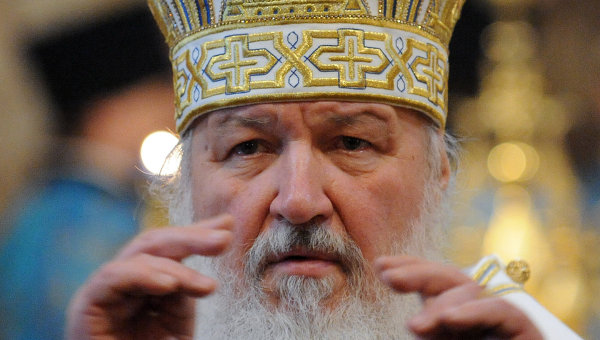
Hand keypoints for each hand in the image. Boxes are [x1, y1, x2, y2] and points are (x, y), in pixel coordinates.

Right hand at [66, 215, 233, 339]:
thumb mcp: (177, 323)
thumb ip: (184, 291)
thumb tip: (204, 263)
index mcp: (142, 286)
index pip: (168, 249)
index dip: (196, 233)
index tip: (228, 225)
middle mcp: (121, 285)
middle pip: (154, 244)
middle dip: (191, 237)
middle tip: (225, 238)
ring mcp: (103, 293)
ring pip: (138, 256)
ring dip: (177, 267)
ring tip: (207, 287)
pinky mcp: (87, 306)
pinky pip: (112, 277)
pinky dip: (142, 275)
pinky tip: (169, 284)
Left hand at [375, 256, 542, 339]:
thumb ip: (427, 337)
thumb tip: (409, 324)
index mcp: (452, 324)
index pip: (432, 285)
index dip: (409, 268)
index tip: (379, 265)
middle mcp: (475, 318)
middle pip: (450, 279)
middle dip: (418, 272)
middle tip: (388, 276)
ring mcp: (499, 324)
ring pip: (473, 290)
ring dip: (441, 303)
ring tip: (414, 327)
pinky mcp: (525, 333)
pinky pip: (501, 311)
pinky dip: (474, 311)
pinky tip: (450, 319)